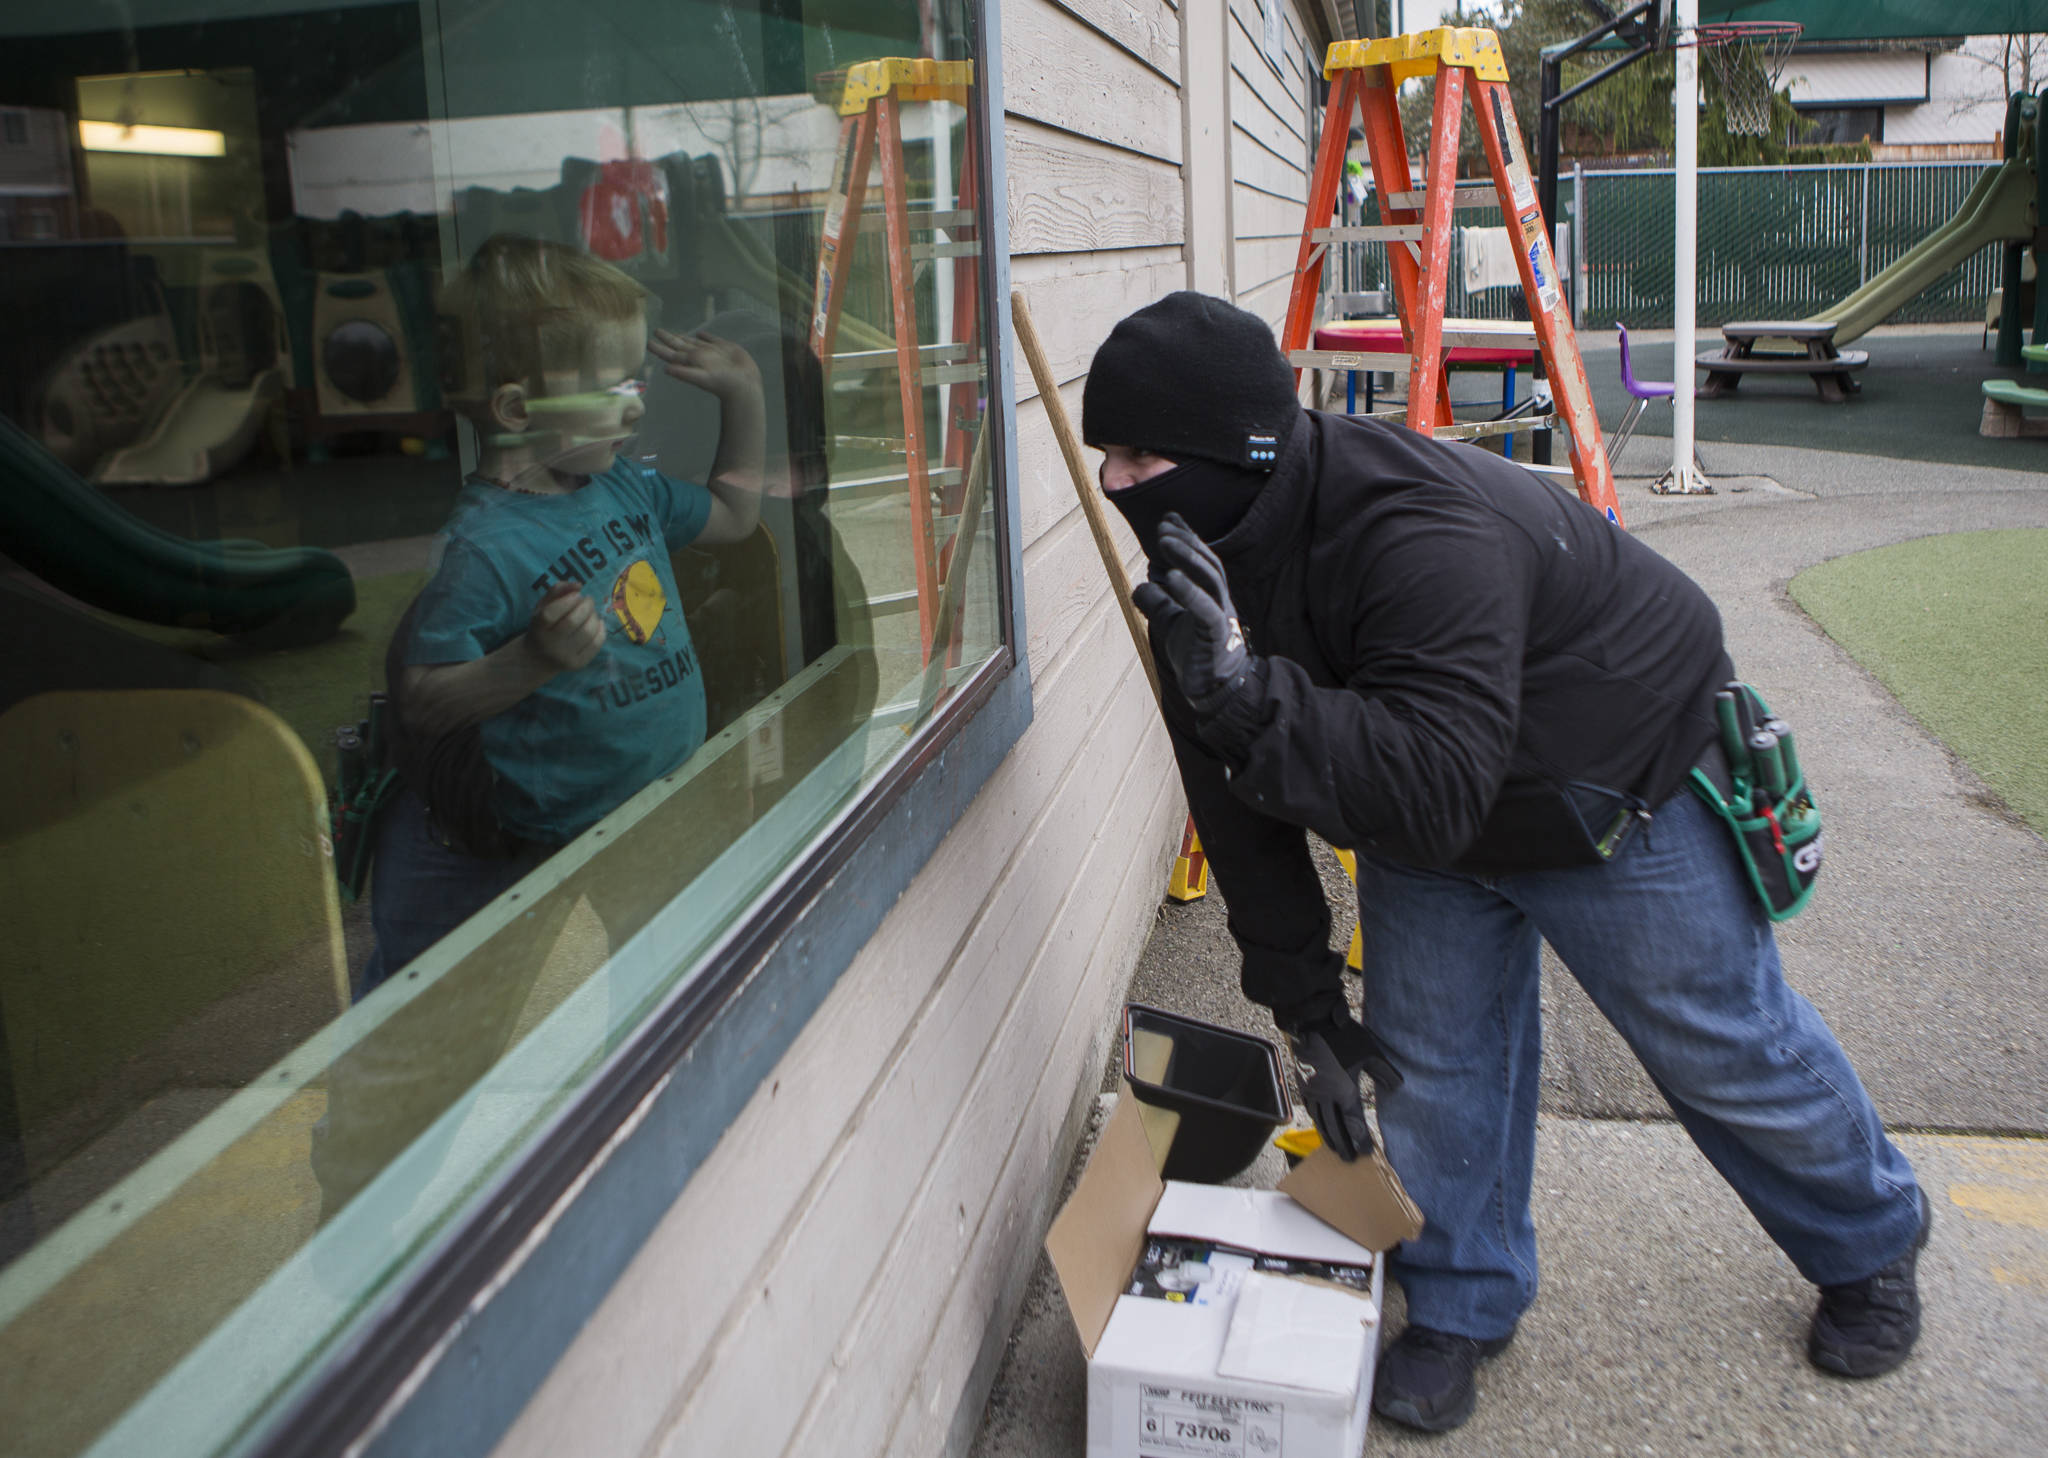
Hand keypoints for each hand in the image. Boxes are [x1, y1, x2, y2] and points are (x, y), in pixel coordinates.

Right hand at [525, 582, 602, 671]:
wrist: (539, 659)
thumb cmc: (542, 627)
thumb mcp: (542, 606)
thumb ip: (557, 590)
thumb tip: (578, 585)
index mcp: (538, 628)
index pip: (551, 613)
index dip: (567, 601)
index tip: (577, 595)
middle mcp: (550, 644)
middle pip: (573, 621)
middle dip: (586, 606)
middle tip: (588, 600)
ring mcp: (565, 656)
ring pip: (587, 632)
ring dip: (595, 616)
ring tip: (592, 612)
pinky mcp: (578, 664)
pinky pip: (596, 644)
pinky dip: (601, 630)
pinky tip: (598, 623)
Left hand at [649, 329, 760, 402]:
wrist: (746, 384)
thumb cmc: (724, 383)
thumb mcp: (702, 378)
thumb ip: (684, 373)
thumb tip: (665, 369)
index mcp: (691, 362)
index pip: (671, 353)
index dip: (659, 348)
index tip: (647, 342)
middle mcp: (699, 356)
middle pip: (679, 345)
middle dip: (668, 338)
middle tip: (657, 331)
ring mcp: (712, 352)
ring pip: (694, 342)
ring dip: (684, 337)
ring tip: (676, 333)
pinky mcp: (724, 349)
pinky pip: (712, 340)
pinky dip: (705, 336)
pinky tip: (701, 334)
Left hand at [1131, 513, 1252, 713]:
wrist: (1214, 691)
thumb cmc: (1197, 654)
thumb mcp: (1171, 623)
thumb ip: (1158, 603)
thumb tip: (1139, 585)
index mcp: (1212, 595)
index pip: (1202, 560)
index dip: (1187, 538)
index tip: (1169, 519)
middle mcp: (1220, 600)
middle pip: (1207, 563)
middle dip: (1186, 541)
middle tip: (1164, 526)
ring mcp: (1221, 616)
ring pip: (1209, 579)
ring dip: (1186, 557)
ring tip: (1165, 540)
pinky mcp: (1217, 636)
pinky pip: (1205, 609)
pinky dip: (1188, 591)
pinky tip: (1171, 577)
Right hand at [1283, 1007, 1401, 1162]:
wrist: (1311, 1022)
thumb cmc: (1343, 1037)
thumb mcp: (1370, 1053)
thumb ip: (1384, 1073)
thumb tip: (1398, 1087)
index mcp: (1345, 1091)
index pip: (1354, 1123)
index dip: (1361, 1139)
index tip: (1367, 1152)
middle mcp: (1326, 1097)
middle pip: (1335, 1128)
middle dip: (1343, 1145)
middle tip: (1349, 1159)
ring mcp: (1312, 1091)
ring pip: (1319, 1121)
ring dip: (1328, 1136)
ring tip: (1334, 1147)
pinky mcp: (1301, 1083)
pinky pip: (1309, 1109)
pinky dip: (1316, 1121)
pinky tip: (1319, 1124)